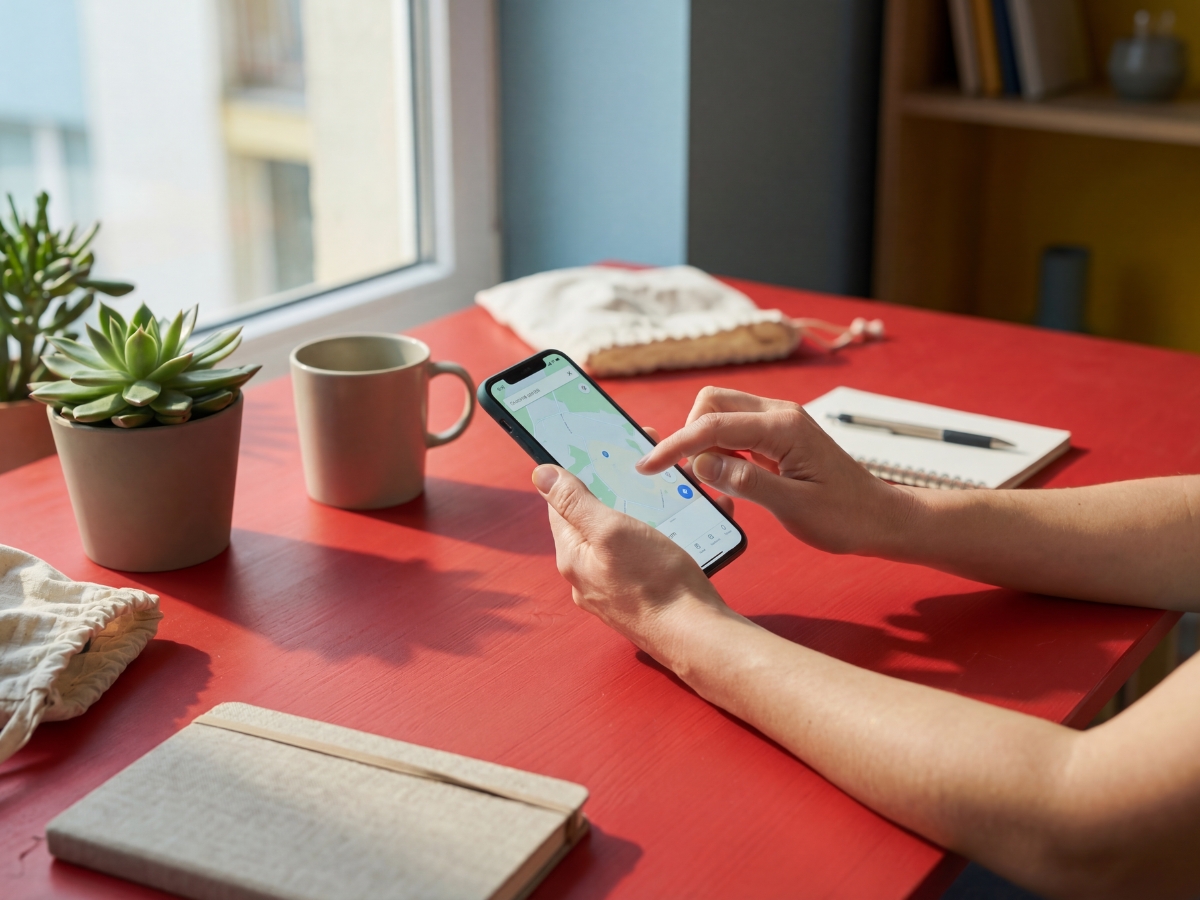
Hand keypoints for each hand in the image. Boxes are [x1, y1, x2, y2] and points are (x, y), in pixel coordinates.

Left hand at [531, 461, 730, 665]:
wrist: (696, 635)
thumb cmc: (655, 583)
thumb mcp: (611, 530)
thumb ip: (575, 502)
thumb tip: (541, 474)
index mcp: (573, 556)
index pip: (561, 505)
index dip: (577, 475)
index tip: (597, 454)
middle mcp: (588, 576)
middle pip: (593, 521)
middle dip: (616, 493)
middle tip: (640, 472)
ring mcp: (615, 590)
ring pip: (622, 539)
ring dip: (642, 515)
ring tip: (668, 498)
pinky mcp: (641, 598)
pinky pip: (644, 558)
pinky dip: (660, 538)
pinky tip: (681, 530)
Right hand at [636, 387, 912, 555]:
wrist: (881, 518)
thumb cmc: (846, 516)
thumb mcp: (794, 507)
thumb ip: (746, 482)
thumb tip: (701, 464)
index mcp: (784, 427)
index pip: (712, 425)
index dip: (674, 446)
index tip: (647, 467)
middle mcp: (780, 414)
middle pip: (711, 403)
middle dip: (690, 436)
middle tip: (696, 479)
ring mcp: (779, 422)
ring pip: (720, 414)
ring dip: (705, 444)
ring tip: (716, 484)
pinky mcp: (777, 436)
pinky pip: (734, 431)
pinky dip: (720, 451)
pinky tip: (728, 479)